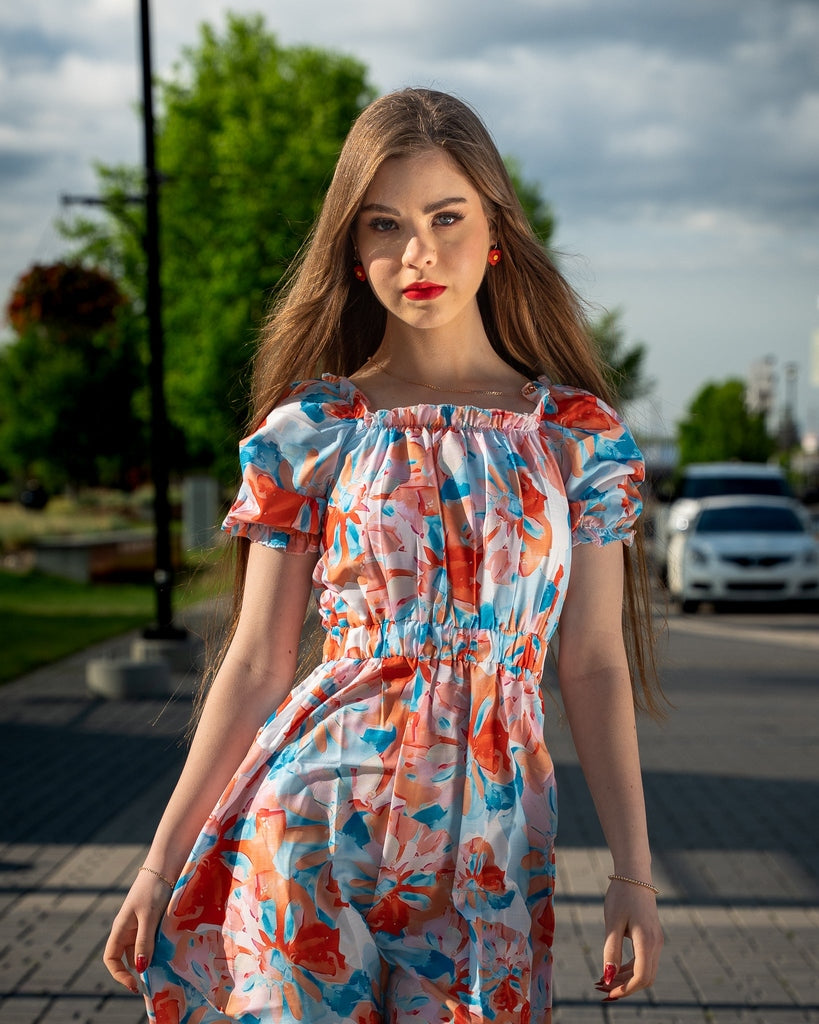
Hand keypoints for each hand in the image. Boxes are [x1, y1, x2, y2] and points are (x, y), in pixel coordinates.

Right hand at [103, 870, 172, 993]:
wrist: (165, 866)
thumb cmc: (153, 889)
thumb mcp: (148, 916)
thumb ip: (144, 941)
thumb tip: (140, 968)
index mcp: (120, 928)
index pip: (111, 958)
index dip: (119, 974)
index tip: (134, 984)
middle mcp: (129, 929)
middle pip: (128, 957)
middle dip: (139, 970)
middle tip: (156, 982)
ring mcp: (142, 925)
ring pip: (143, 949)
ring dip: (152, 959)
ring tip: (166, 968)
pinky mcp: (155, 920)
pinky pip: (155, 940)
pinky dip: (161, 948)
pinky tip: (173, 952)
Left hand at [595, 880, 662, 1001]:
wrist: (634, 875)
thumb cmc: (621, 896)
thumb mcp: (612, 922)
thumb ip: (610, 950)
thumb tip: (608, 978)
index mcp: (647, 941)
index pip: (641, 977)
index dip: (625, 989)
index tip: (607, 993)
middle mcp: (656, 943)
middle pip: (645, 978)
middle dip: (624, 987)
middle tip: (601, 989)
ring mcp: (656, 940)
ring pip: (645, 970)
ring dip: (625, 979)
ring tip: (603, 980)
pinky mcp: (652, 937)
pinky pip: (643, 960)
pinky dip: (629, 968)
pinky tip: (613, 968)